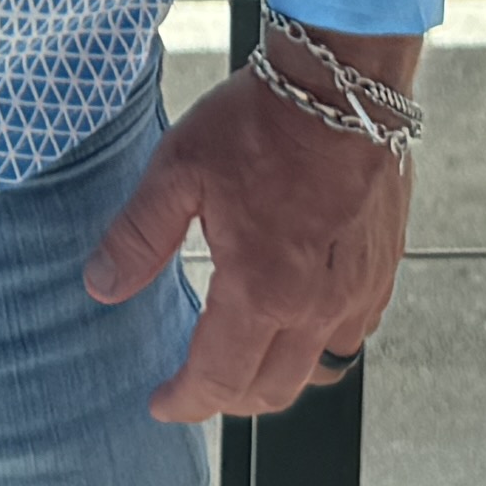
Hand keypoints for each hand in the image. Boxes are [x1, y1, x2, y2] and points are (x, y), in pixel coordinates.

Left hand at [87, 49, 410, 420]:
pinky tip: (297, 316)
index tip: (163, 403)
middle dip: (226, 398)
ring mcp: (358, 291)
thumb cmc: (261, 121)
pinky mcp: (384, 269)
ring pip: (317, 369)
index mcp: (262, 288)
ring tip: (243, 357)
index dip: (185, 401)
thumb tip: (101, 286)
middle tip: (195, 384)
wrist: (342, 83)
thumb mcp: (178, 170)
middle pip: (271, 390)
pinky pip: (353, 333)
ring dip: (276, 377)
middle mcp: (317, 304)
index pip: (219, 380)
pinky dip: (320, 343)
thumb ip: (138, 237)